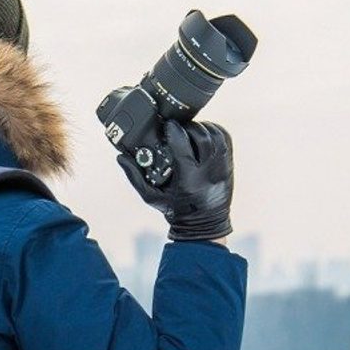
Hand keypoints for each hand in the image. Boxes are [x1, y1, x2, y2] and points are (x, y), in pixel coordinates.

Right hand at [117, 120, 233, 240]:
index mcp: (189, 179)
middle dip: (187, 127)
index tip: (166, 125)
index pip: (183, 145)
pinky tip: (201, 134)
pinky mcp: (229, 163)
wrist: (203, 225)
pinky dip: (212, 130)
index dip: (173, 130)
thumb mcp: (151, 197)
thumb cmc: (175, 211)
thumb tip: (121, 157)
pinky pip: (224, 137)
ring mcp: (221, 166)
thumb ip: (135, 176)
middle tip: (176, 129)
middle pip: (200, 136)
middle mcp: (208, 171)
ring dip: (200, 127)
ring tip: (188, 131)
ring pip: (214, 133)